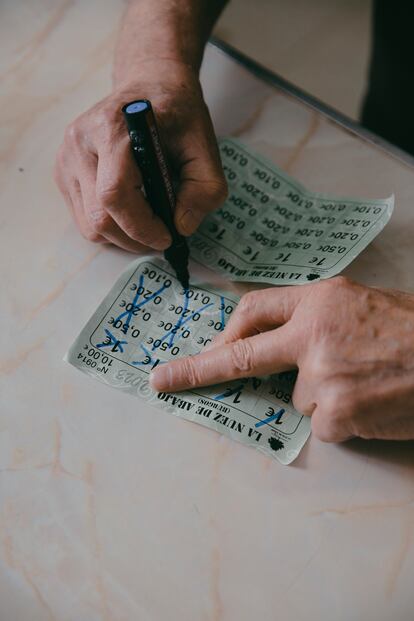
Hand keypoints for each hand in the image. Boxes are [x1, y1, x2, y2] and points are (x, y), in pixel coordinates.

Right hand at [54, 61, 226, 251]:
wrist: (149, 85)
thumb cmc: (177, 114)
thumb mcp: (205, 146)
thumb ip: (204, 188)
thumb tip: (182, 226)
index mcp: (112, 128)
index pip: (114, 193)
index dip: (141, 226)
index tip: (168, 236)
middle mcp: (79, 143)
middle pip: (99, 217)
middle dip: (135, 238)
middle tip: (162, 236)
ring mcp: (66, 159)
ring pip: (88, 225)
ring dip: (122, 236)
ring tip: (148, 224)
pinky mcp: (63, 173)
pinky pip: (83, 218)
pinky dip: (110, 227)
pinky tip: (132, 211)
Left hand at [150, 276, 413, 441]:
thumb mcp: (362, 303)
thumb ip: (317, 317)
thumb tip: (282, 340)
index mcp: (320, 298)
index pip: (255, 309)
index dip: (227, 330)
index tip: (204, 346)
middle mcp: (311, 334)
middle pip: (241, 355)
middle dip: (197, 368)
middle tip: (164, 381)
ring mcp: (321, 376)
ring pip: (299, 396)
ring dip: (325, 395)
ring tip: (366, 383)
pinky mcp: (335, 414)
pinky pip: (323, 422)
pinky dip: (343, 420)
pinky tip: (373, 406)